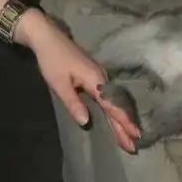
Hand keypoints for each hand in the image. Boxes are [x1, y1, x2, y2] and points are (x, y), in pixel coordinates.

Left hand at [19, 12, 140, 153]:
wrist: (46, 36)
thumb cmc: (52, 59)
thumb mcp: (59, 84)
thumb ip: (74, 103)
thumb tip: (86, 123)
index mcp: (95, 80)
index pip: (112, 105)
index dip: (123, 122)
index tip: (135, 137)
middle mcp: (101, 77)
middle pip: (115, 103)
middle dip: (124, 125)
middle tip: (133, 145)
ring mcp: (98, 74)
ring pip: (113, 99)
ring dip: (119, 118)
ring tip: (126, 136)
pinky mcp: (93, 73)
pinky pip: (108, 94)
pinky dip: (113, 108)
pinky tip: (113, 116)